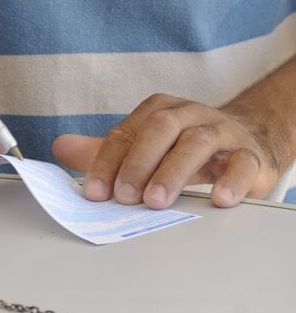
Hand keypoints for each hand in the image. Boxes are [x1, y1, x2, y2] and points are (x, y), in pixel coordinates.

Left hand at [53, 93, 288, 208]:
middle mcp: (189, 115)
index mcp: (158, 111)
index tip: (94, 192)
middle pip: (161, 128)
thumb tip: (61, 147)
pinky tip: (218, 199)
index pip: (126, 133)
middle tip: (124, 196)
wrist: (245, 143)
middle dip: (138, 162)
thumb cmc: (182, 148)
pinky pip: (242, 163)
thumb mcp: (142, 147)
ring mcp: (222, 132)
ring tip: (157, 201)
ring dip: (174, 172)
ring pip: (198, 142)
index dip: (107, 162)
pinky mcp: (250, 155)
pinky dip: (230, 180)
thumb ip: (103, 151)